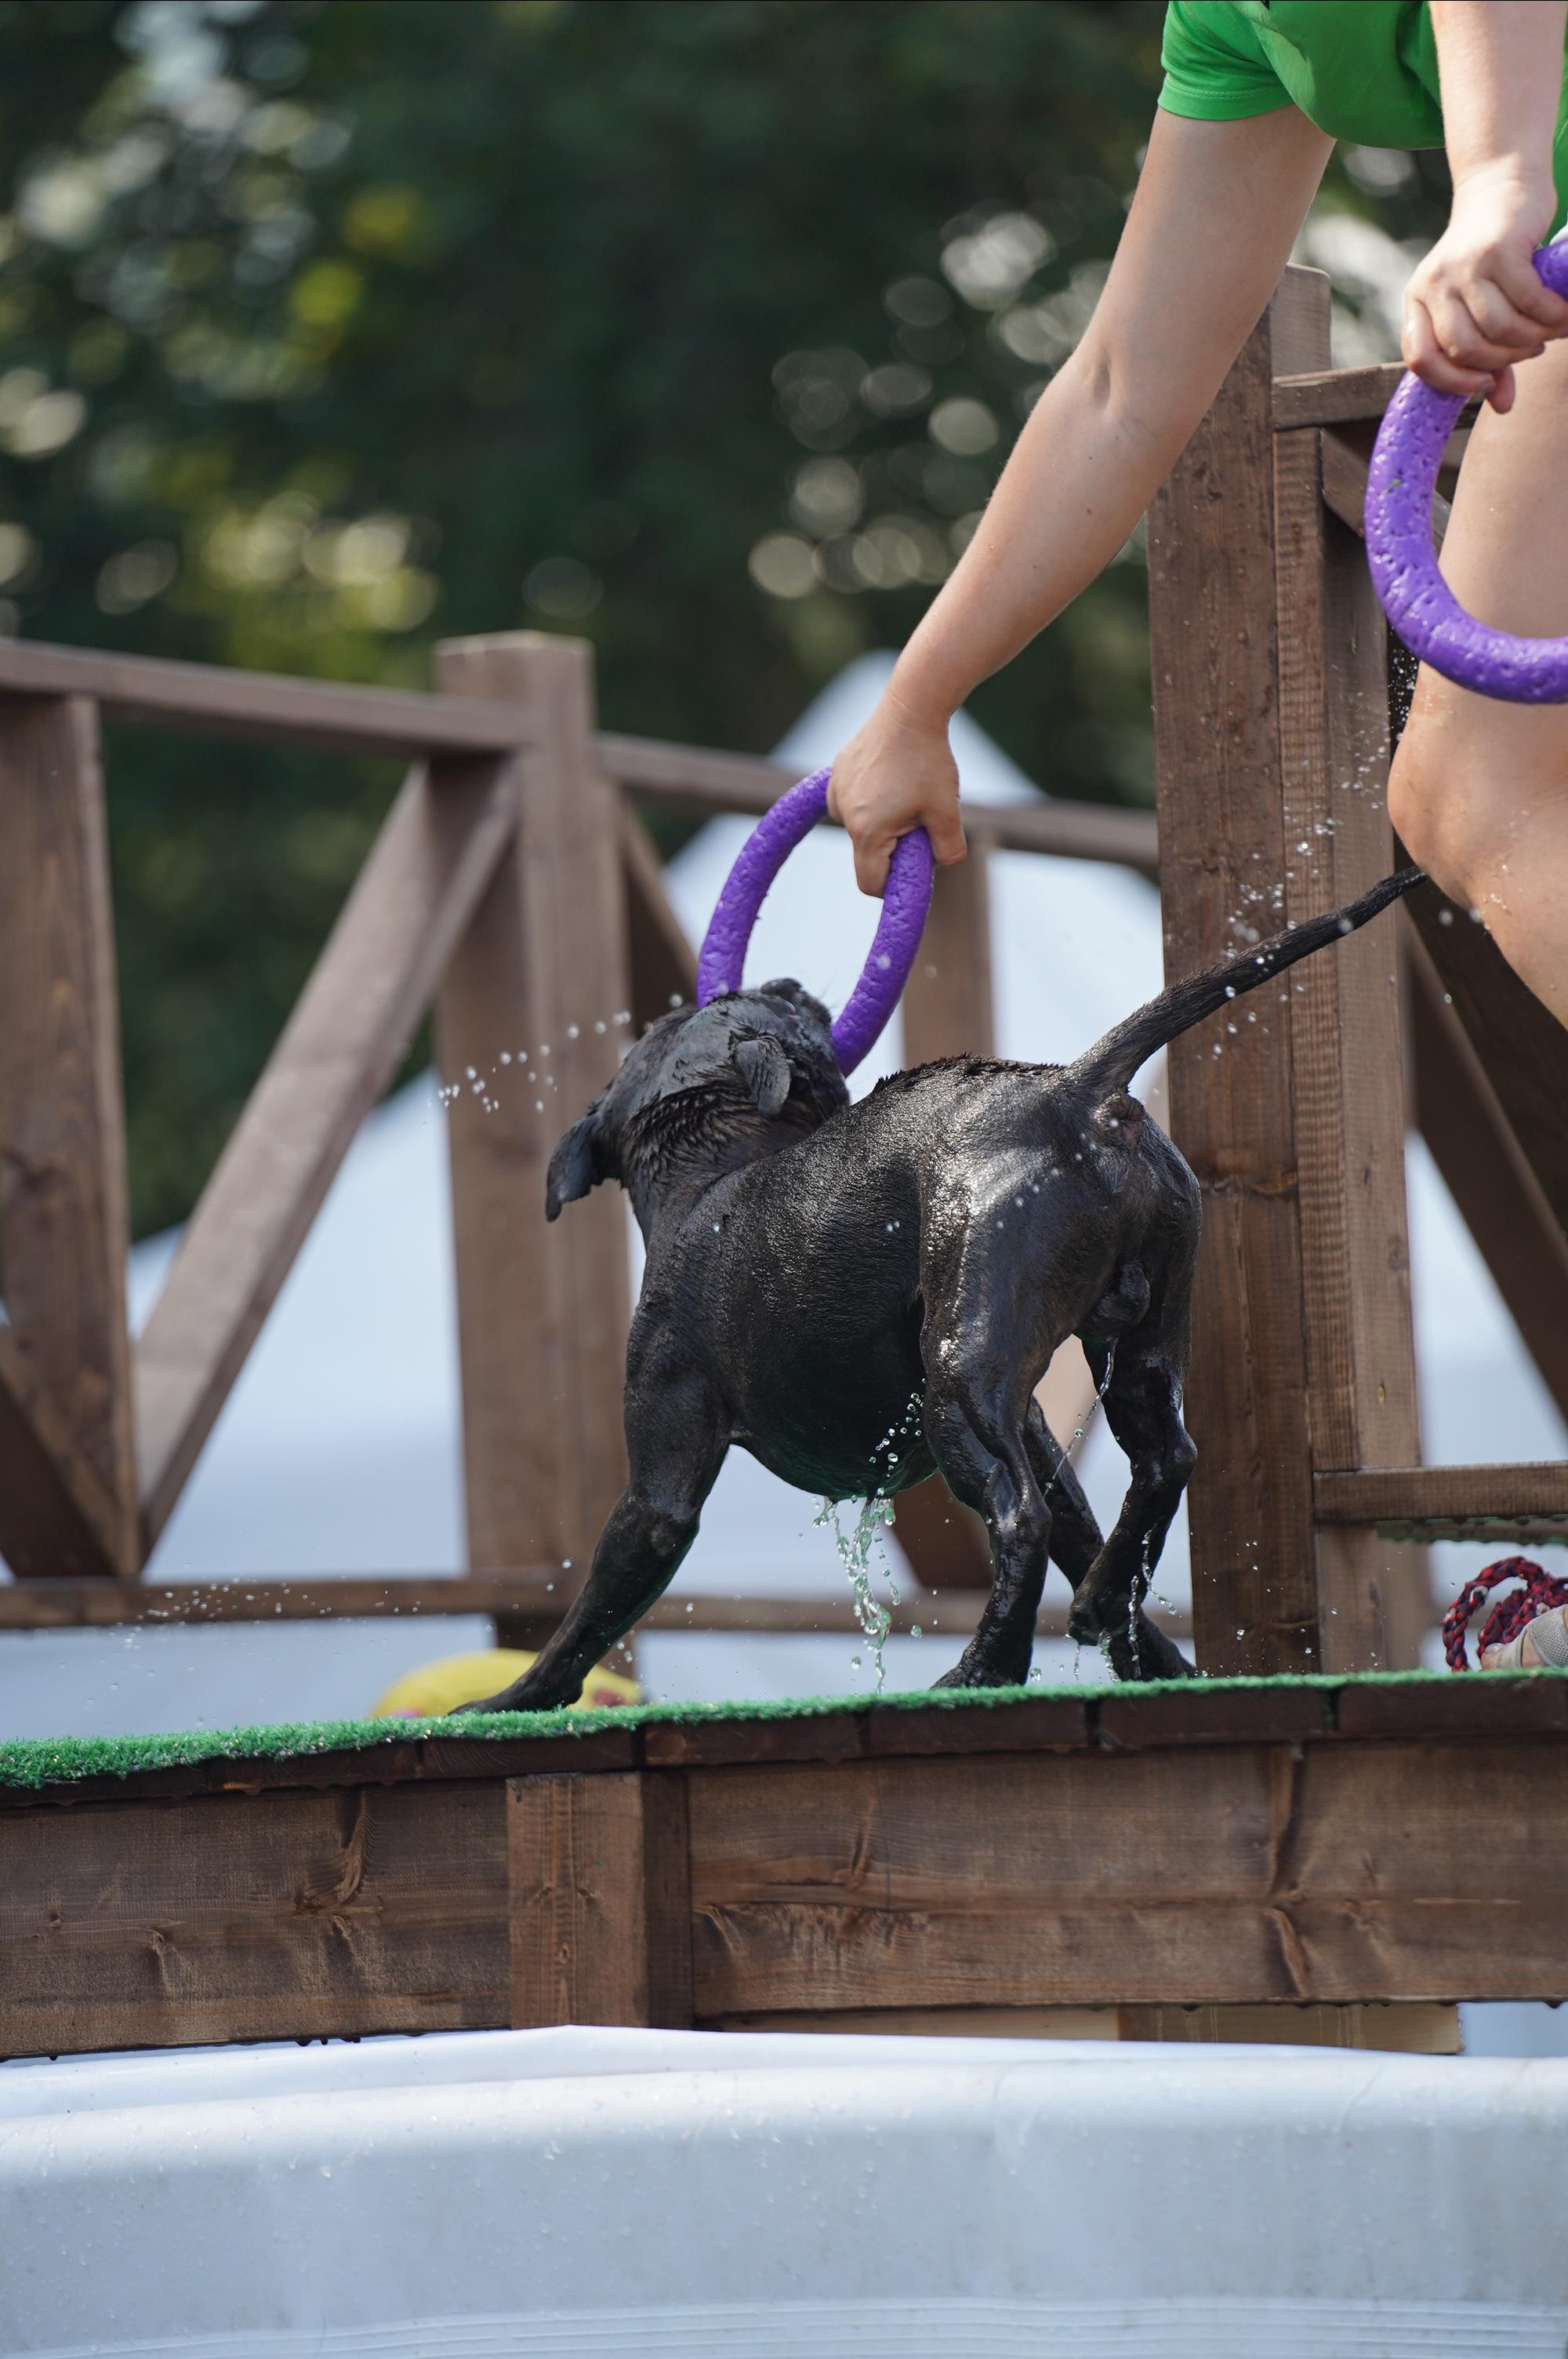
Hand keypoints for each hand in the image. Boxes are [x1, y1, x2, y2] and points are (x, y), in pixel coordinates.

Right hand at [827, 689, 966, 896]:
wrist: (910, 707)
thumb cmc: (928, 760)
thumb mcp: (947, 811)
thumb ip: (950, 850)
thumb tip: (944, 865)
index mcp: (867, 831)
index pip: (870, 883)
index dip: (892, 885)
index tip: (912, 867)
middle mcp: (844, 814)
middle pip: (866, 854)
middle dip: (891, 849)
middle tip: (919, 821)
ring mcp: (837, 791)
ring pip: (860, 827)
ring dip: (882, 823)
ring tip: (908, 792)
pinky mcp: (837, 773)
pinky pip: (853, 802)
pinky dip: (872, 801)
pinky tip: (893, 776)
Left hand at [1403, 164, 1567, 411]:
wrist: (1502, 185)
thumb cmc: (1491, 256)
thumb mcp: (1478, 305)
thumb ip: (1487, 357)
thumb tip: (1502, 404)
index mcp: (1417, 301)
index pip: (1421, 359)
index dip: (1452, 381)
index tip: (1483, 383)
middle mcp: (1433, 284)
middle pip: (1465, 349)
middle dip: (1504, 358)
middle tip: (1530, 348)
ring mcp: (1463, 266)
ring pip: (1498, 329)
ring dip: (1531, 338)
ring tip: (1548, 330)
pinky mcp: (1498, 250)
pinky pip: (1527, 301)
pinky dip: (1549, 315)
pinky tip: (1560, 314)